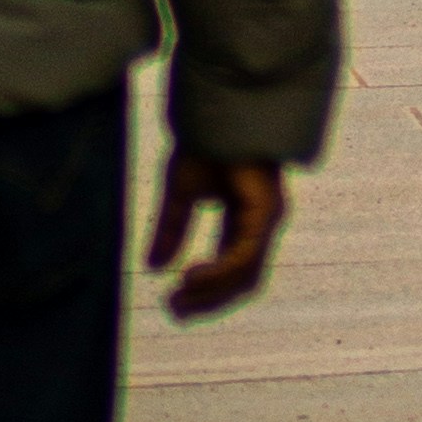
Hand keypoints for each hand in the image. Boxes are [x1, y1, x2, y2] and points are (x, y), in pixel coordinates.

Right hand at [147, 152, 288, 318]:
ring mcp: (267, 219)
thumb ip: (172, 228)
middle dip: (208, 300)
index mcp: (246, 221)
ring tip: (178, 297)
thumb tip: (154, 266)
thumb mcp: (181, 193)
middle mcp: (261, 224)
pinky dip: (219, 272)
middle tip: (174, 310)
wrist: (217, 111)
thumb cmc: (206, 144)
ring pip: (245, 274)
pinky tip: (191, 275)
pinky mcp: (266, 212)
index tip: (173, 303)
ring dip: (211, 292)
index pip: (233, 271)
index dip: (206, 292)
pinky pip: (244, 256)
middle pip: (242, 280)